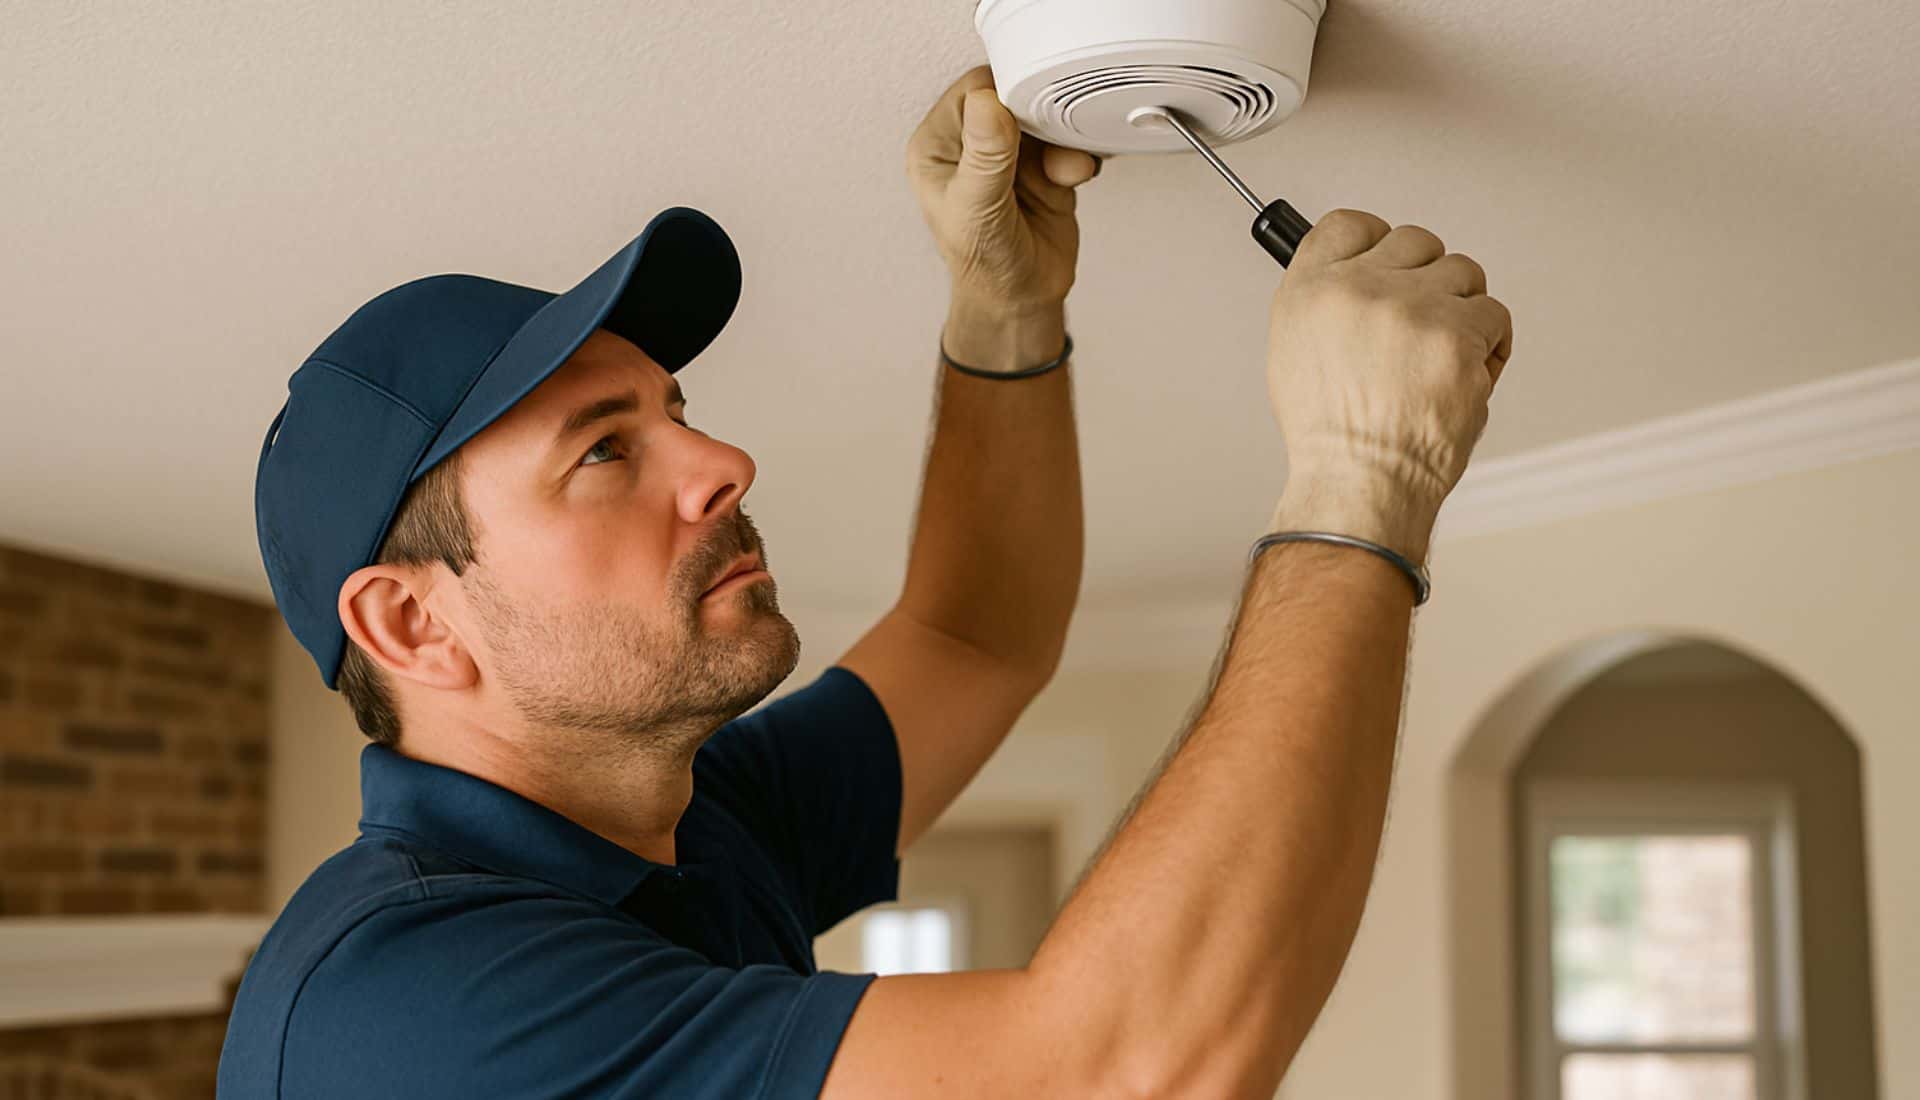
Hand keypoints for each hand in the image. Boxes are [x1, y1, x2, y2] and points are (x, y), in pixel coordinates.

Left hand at [906, 64, 1103, 310]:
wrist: (1022, 299)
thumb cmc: (983, 265)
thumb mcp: (977, 209)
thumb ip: (985, 157)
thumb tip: (988, 104)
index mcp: (939, 145)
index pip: (974, 90)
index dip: (1005, 93)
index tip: (1027, 112)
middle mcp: (973, 143)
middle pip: (1014, 94)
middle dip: (1041, 114)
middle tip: (1052, 138)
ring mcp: (1012, 153)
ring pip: (1046, 115)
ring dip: (1063, 138)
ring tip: (1062, 171)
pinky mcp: (1045, 166)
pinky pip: (1068, 141)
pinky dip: (1077, 154)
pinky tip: (1072, 178)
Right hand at [1265, 210, 1513, 562]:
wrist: (1363, 481)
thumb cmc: (1334, 434)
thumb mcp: (1296, 354)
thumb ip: (1328, 302)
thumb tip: (1363, 273)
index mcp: (1310, 290)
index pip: (1350, 224)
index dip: (1377, 241)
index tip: (1390, 261)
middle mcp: (1357, 288)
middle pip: (1415, 240)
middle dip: (1426, 278)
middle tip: (1422, 325)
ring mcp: (1410, 306)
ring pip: (1461, 273)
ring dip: (1461, 311)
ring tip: (1439, 359)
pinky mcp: (1458, 330)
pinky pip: (1493, 314)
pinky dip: (1488, 346)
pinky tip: (1461, 375)